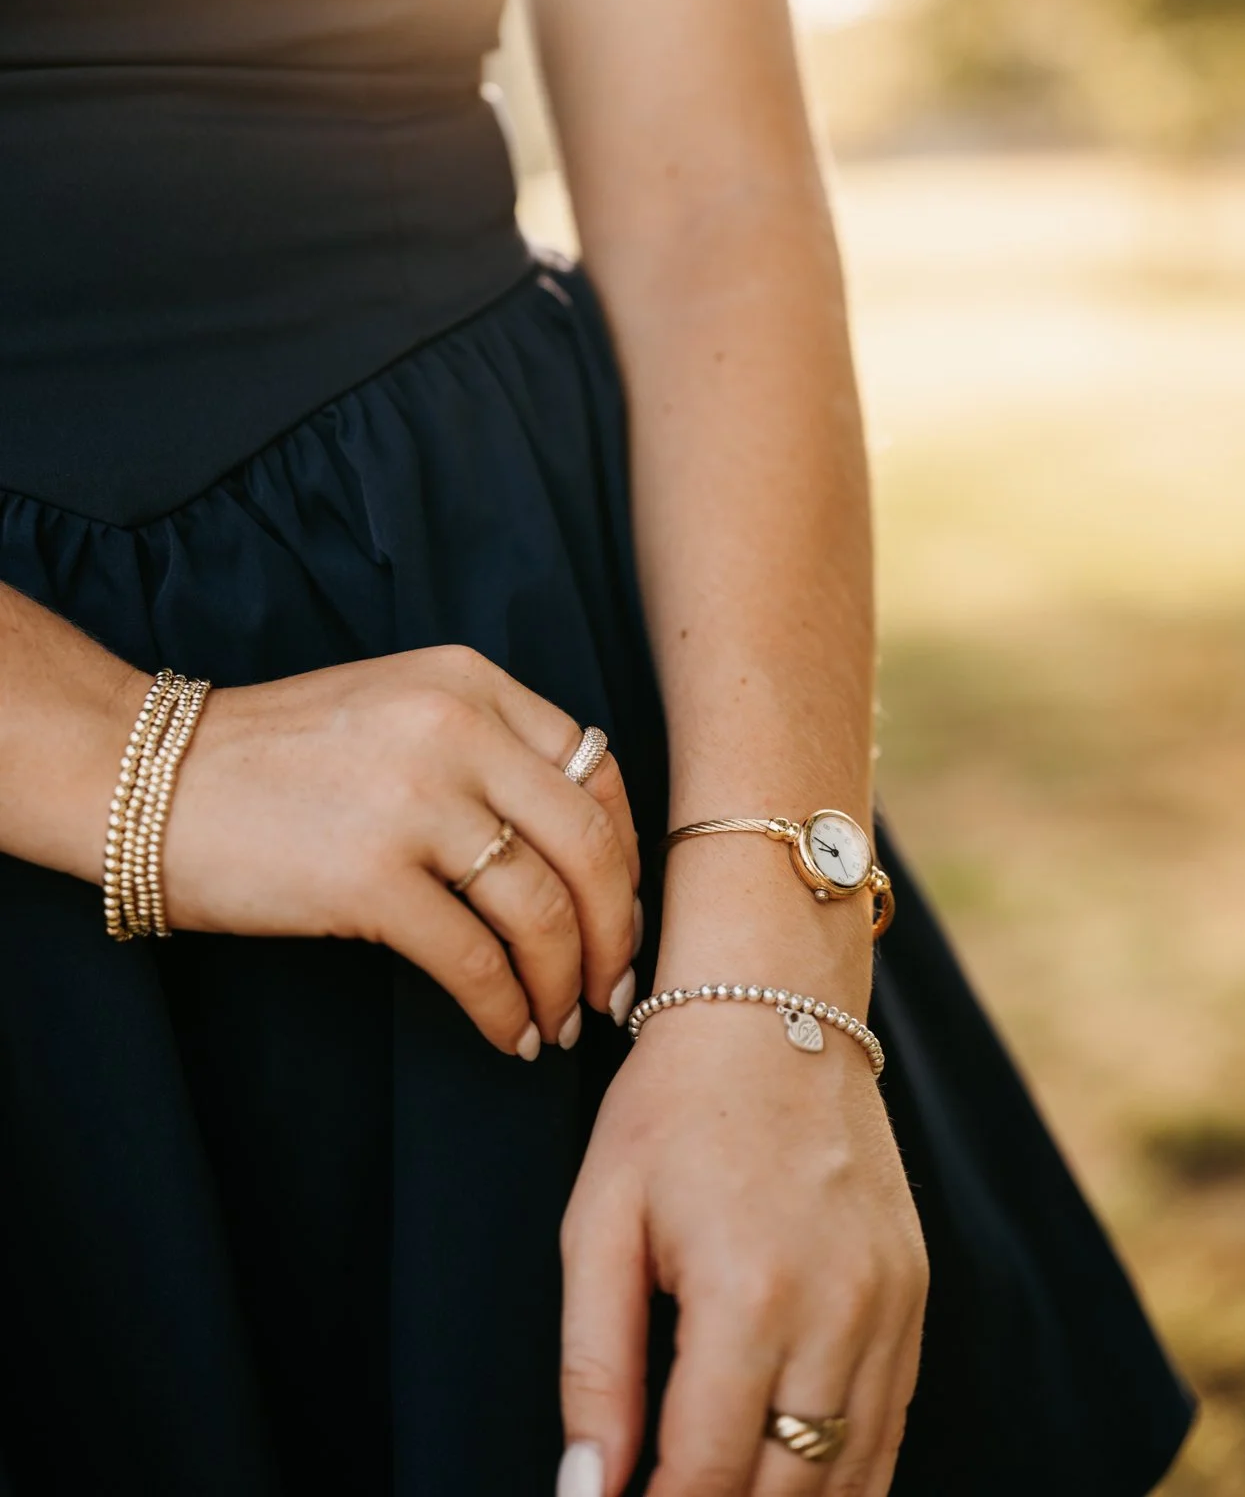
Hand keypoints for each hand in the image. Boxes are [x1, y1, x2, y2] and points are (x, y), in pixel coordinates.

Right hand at [159, 646, 639, 1054]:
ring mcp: (415, 800)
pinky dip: (505, 1010)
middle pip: (589, 844)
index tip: (621, 912)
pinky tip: (506, 1036)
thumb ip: (485, 750)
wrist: (147, 776)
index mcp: (472, 681)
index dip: (625, 855)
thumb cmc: (275, 756)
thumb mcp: (399, 709)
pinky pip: (476, 961)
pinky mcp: (370, 877)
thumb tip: (576, 849)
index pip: (597, 770)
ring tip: (559, 1023)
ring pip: (543, 910)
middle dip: (614, 930)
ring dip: (563, 983)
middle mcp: (457, 728)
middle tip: (611, 987)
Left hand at [559, 998, 927, 1495]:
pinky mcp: (914, 1292)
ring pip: (850, 1476)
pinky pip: (890, 1425)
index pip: (707, 1476)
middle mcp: (837, 1309)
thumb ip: (594, 1369)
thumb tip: (586, 1495)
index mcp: (747, 1293)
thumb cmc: (672, 1105)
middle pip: (785, 1490)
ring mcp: (890, 1303)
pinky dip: (846, 1477)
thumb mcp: (598, 1221)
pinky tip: (794, 1484)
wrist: (775, 1003)